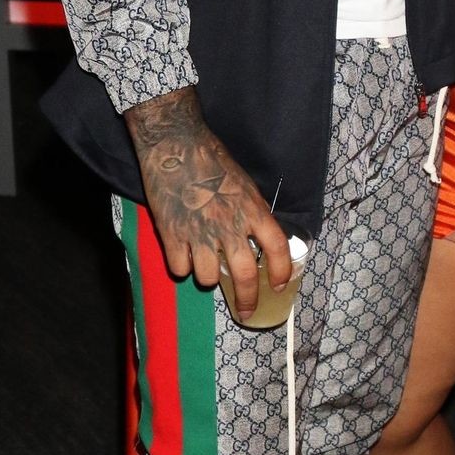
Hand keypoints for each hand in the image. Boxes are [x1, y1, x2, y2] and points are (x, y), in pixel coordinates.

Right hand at [125, 87, 290, 318]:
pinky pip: (179, 269)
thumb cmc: (211, 158)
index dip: (282, 272)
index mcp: (252, 209)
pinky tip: (181, 254)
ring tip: (203, 264)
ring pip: (207, 278)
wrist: (174, 144)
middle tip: (247, 311)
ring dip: (206, 277)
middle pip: (245, 275)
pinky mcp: (171, 234)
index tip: (279, 286)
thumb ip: (252, 211)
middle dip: (248, 299)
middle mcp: (229, 225)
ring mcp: (200, 233)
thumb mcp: (244, 183)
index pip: (277, 249)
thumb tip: (259, 237)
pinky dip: (181, 266)